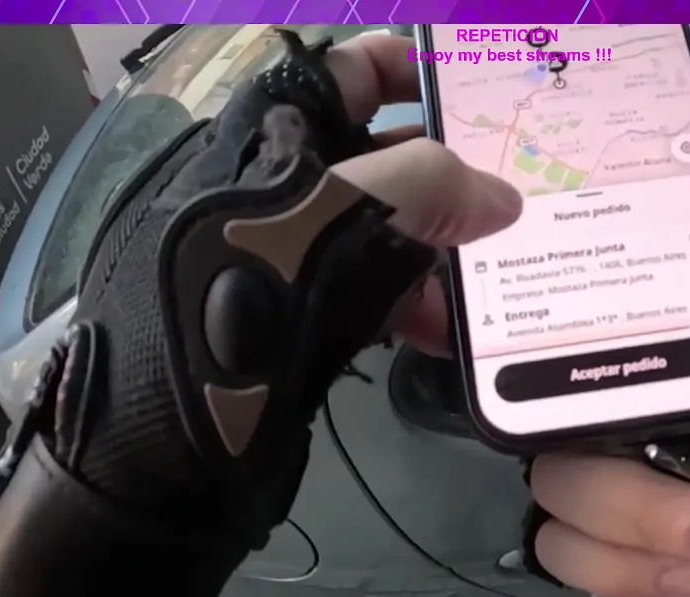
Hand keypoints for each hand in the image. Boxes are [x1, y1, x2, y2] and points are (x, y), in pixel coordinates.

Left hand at [0, 31, 525, 596]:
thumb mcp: (339, 210)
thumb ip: (429, 184)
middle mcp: (282, 187)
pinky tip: (461, 334)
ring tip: (506, 278)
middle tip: (522, 196)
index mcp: (274, 134)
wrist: (166, 434)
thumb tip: (499, 196)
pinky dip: (420, 308)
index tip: (481, 95)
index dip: (412, 70)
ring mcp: (291, 257)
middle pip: (384, 159)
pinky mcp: (300, 318)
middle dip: (454, 177)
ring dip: (449, 253)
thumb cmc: (243, 291)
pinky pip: (374, 295)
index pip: (349, 73)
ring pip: (387, 234)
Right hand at [529, 158, 689, 596]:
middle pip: (558, 437)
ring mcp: (598, 486)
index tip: (601, 372)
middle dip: (640, 495)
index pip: (570, 341)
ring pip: (558, 499)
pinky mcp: (600, 550)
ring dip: (643, 534)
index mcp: (646, 362)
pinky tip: (689, 580)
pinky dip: (623, 573)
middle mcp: (607, 416)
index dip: (553, 346)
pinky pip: (564, 555)